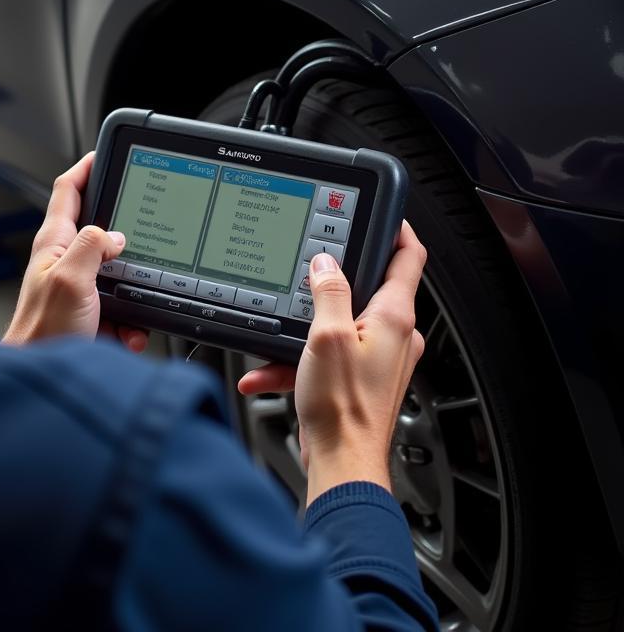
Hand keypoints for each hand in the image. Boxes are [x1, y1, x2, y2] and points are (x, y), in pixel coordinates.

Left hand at [3, 153, 148, 351]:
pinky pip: (123, 311)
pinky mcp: (91, 314)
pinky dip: (132, 324)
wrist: (40, 379)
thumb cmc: (41, 333)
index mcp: (54, 244)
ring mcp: (78, 288)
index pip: (67, 191)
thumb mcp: (71, 280)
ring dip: (134, 292)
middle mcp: (65, 261)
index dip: (86, 168)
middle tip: (146, 239)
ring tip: (131, 311)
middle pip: (101, 231)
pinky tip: (129, 335)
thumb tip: (115, 234)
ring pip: (119, 276)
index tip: (104, 154)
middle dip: (126, 238)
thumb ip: (92, 247)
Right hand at [238, 221, 426, 504]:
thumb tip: (326, 261)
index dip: (396, 228)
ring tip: (278, 337)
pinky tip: (269, 371)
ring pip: (340, 322)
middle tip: (309, 270)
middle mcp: (395, 335)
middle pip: (370, 286)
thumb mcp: (326, 336)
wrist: (341, 464)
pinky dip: (299, 359)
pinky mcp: (360, 378)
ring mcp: (379, 357)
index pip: (408, 256)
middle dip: (332, 279)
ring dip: (304, 328)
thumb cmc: (343, 408)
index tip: (381, 212)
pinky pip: (328, 353)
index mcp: (394, 317)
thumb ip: (328, 291)